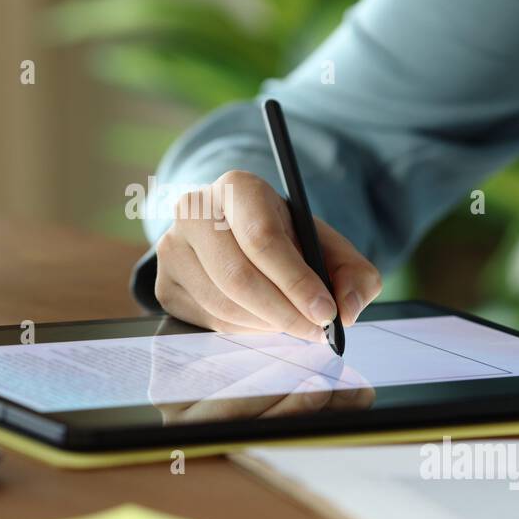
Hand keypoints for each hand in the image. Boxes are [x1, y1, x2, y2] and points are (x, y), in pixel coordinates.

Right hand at [154, 170, 382, 341]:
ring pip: (223, 304)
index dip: (296, 282)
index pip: (263, 239)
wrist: (233, 236)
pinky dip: (244, 330)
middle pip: (238, 277)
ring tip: (293, 324)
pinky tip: (262, 320)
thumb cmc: (285, 239)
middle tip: (315, 331)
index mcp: (238, 188)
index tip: (326, 312)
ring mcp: (172, 248)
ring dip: (266, 325)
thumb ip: (353, 273)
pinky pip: (208, 321)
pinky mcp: (164, 284)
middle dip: (284, 313)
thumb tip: (349, 310)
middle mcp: (194, 211)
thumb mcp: (325, 244)